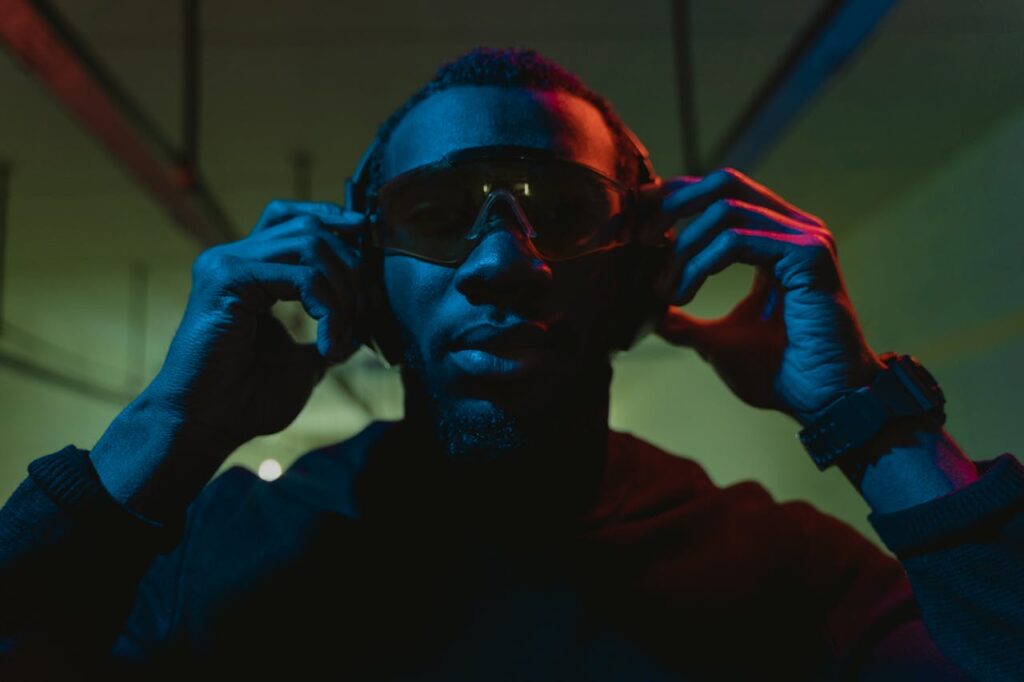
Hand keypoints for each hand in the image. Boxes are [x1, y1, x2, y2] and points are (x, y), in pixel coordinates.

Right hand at [145, 200, 366, 450]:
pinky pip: (303, 277)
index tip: (370, 249)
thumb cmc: (246, 400)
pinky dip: (329, 309)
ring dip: (343, 293)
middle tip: (366, 317)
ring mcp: (227, 265)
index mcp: (246, 270)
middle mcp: (232, 258)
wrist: (205, 426)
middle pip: (311, 229)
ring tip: (343, 338)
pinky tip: (329, 345)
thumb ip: (327, 334)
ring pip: (311, 245)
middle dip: (352, 270)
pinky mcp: (228, 280)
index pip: (294, 219)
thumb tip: (362, 324)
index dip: (335, 223)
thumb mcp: (303, 362)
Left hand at [653, 168, 884, 426]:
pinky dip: (701, 263)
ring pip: (725, 210)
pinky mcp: (808, 255)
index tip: (637, 222)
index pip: (721, 193)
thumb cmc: (780, 373)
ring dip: (684, 248)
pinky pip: (739, 239)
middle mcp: (794, 229)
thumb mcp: (715, 340)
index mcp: (776, 238)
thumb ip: (683, 321)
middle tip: (641, 240)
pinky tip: (684, 295)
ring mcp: (805, 238)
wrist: (822, 402)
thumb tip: (646, 313)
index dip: (675, 198)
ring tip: (664, 290)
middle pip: (725, 183)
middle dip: (674, 204)